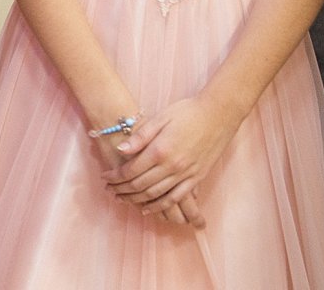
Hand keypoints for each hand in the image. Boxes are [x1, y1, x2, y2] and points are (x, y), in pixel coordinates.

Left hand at [102, 96, 239, 225]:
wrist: (219, 115)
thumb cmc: (187, 112)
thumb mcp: (160, 118)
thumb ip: (140, 137)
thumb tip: (120, 150)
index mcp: (160, 150)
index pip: (131, 170)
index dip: (115, 177)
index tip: (104, 177)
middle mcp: (172, 166)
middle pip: (140, 185)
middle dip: (122, 190)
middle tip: (109, 191)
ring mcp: (185, 174)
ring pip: (156, 195)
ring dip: (136, 200)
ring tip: (122, 199)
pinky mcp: (196, 178)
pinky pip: (176, 198)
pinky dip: (160, 206)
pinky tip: (148, 209)